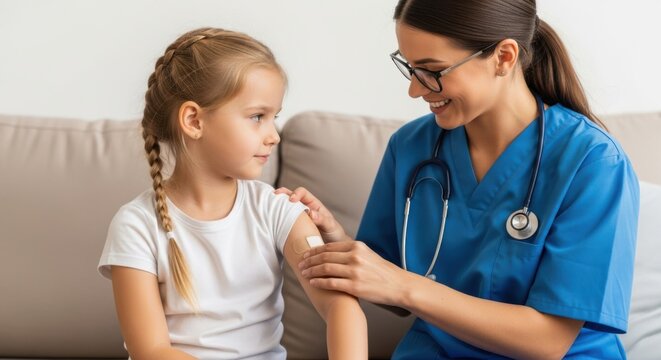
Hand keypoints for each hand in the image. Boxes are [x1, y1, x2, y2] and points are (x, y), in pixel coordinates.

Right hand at [275, 186, 347, 242]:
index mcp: (313, 204)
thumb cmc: (334, 234)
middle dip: (282, 194)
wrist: (331, 248)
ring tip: (268, 206)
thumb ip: (322, 219)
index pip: (302, 192)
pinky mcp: (293, 227)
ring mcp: (298, 217)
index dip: (296, 193)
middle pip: (290, 196)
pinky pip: (284, 220)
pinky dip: (277, 218)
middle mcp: (304, 208)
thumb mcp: (330, 226)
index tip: (291, 200)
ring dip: (278, 205)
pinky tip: (272, 221)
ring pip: (286, 208)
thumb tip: (311, 213)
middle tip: (273, 196)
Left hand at [297, 241, 411, 305]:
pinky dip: (319, 282)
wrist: (398, 285)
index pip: (329, 246)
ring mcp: (354, 271)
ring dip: (311, 270)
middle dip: (309, 260)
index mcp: (357, 246)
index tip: (306, 253)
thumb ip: (351, 252)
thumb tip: (331, 253)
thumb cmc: (382, 272)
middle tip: (300, 263)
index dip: (314, 250)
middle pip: (324, 256)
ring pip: (325, 268)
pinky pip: (331, 282)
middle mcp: (355, 256)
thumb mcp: (368, 254)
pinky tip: (312, 282)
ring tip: (303, 272)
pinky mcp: (354, 286)